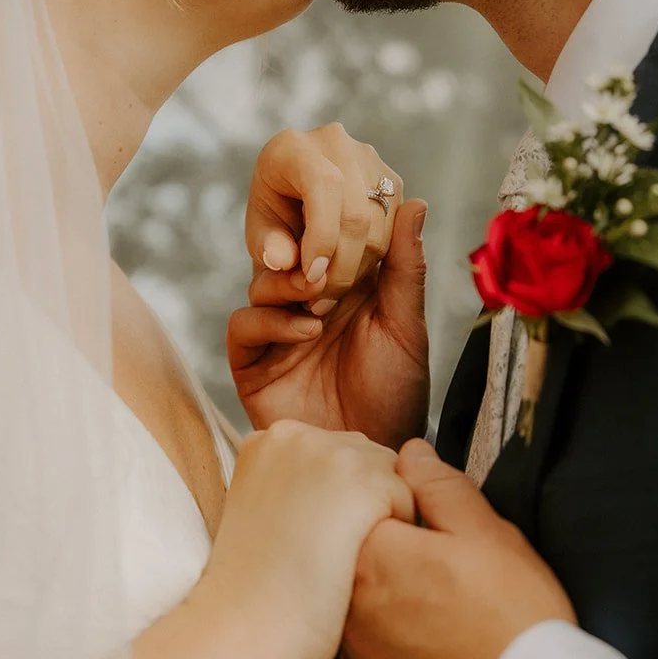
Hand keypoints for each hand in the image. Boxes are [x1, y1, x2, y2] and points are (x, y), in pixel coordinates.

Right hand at [200, 421, 415, 658]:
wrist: (244, 628)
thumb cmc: (253, 591)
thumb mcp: (260, 512)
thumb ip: (294, 486)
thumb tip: (338, 493)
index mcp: (267, 440)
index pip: (333, 452)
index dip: (335, 500)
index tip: (311, 535)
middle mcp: (298, 435)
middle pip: (366, 457)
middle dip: (363, 502)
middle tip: (329, 552)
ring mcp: (331, 453)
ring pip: (391, 477)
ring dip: (382, 517)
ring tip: (342, 561)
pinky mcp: (364, 482)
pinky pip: (408, 502)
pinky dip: (400, 540)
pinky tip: (356, 566)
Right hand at [228, 194, 429, 445]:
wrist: (373, 457)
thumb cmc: (396, 396)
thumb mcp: (405, 324)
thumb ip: (405, 266)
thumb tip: (414, 201)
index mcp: (342, 292)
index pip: (321, 244)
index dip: (326, 229)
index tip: (342, 219)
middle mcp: (305, 308)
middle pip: (284, 259)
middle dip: (301, 255)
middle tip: (323, 263)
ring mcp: (276, 335)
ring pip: (260, 285)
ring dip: (286, 286)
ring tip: (319, 302)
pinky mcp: (252, 365)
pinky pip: (243, 325)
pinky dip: (269, 320)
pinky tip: (306, 331)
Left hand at [244, 124, 402, 297]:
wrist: (294, 203)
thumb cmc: (273, 218)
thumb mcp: (260, 235)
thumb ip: (268, 247)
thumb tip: (285, 260)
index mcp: (293, 147)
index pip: (323, 184)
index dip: (322, 235)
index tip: (312, 277)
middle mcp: (335, 143)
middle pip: (355, 212)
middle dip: (341, 265)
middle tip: (320, 300)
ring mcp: (368, 158)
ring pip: (379, 225)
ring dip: (358, 268)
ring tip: (330, 292)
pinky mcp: (391, 179)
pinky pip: (394, 229)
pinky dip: (374, 259)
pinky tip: (348, 273)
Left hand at [341, 439, 576, 658]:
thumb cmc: (515, 627)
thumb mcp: (490, 536)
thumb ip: (441, 487)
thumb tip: (408, 454)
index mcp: (371, 556)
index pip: (363, 509)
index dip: (402, 510)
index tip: (436, 528)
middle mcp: (348, 608)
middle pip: (358, 561)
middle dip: (395, 557)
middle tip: (451, 575)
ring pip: (366, 612)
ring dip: (395, 606)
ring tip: (452, 617)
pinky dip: (402, 654)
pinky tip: (443, 657)